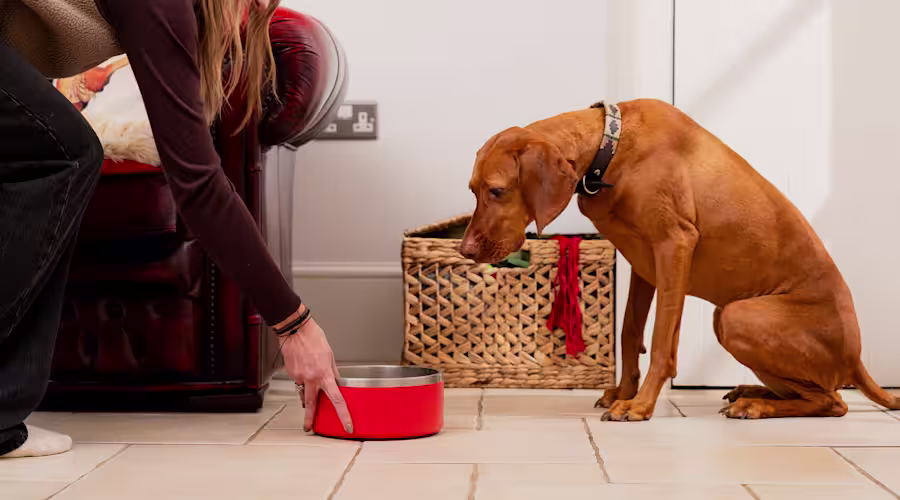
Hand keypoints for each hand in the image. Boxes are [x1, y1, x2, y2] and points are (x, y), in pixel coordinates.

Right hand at [280, 315, 352, 433]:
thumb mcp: (330, 356)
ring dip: (305, 398)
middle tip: (309, 427)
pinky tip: (303, 368)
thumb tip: (336, 382)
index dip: (343, 415)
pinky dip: (302, 379)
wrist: (296, 330)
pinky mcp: (291, 373)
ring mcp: (299, 377)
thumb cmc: (314, 338)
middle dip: (310, 418)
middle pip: (311, 405)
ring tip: (308, 392)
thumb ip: (333, 372)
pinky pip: (298, 381)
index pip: (337, 400)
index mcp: (324, 375)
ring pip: (302, 393)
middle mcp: (311, 379)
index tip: (347, 425)